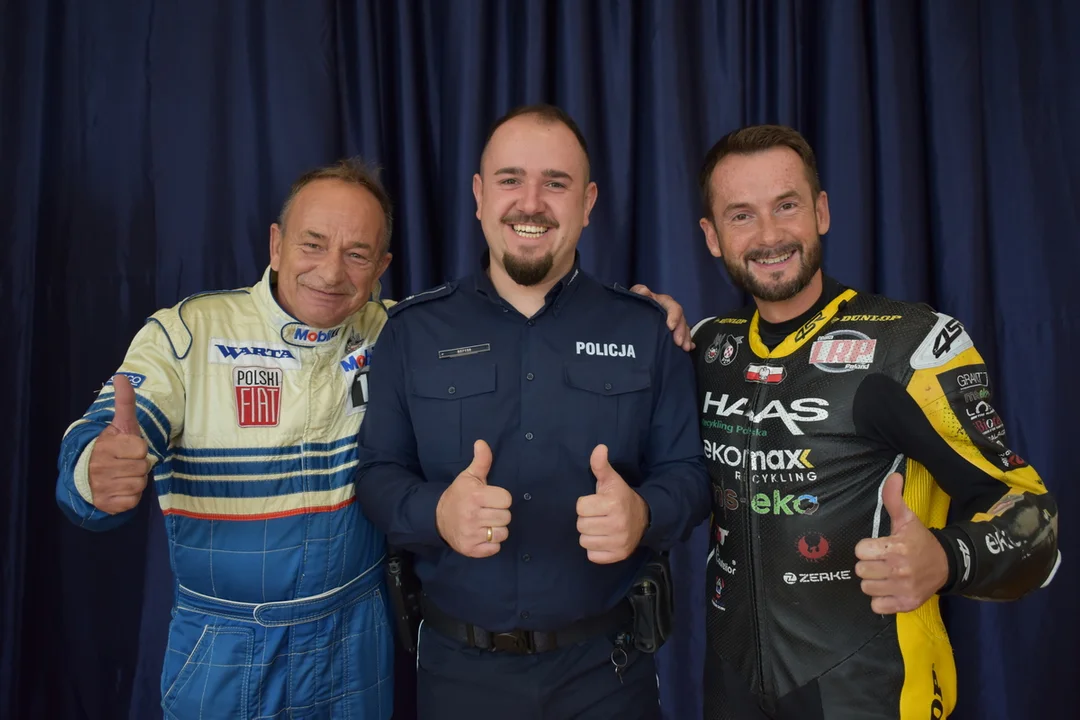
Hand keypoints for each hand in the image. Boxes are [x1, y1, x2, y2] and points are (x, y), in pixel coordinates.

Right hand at [88, 374, 150, 513]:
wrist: (86, 476)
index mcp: (106, 445)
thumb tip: (122, 376)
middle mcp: (101, 466)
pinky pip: (133, 500)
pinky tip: (119, 489)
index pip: (141, 448)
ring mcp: (102, 486)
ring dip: (135, 481)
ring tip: (122, 475)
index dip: (139, 449)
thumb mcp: (120, 424)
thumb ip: (124, 401)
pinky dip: (130, 496)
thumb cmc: (111, 448)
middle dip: (138, 465)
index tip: (127, 448)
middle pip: (143, 467)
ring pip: (140, 484)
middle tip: (125, 463)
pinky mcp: (107, 504)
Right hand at [435, 440, 511, 557]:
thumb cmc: (459, 495)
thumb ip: (481, 461)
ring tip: (486, 523)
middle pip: (506, 517)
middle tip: (488, 511)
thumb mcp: (468, 476)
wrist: (438, 518)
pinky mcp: (470, 549)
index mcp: (475, 496)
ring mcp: (471, 534)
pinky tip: (482, 535)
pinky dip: (491, 544)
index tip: (491, 498)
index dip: (501, 498)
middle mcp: (473, 516)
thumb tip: (481, 442)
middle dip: (499, 514)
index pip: (506, 499)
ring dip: (497, 529)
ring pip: (502, 533)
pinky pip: (494, 548)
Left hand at [576, 445, 648, 563]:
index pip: (580, 507)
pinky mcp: (619, 555)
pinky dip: (596, 549)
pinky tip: (604, 539)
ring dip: (590, 535)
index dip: (585, 504)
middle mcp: (617, 524)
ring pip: (584, 541)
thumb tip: (599, 447)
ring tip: (601, 527)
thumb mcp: (611, 480)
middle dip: (587, 519)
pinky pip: (592, 556)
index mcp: (613, 504)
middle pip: (581, 525)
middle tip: (599, 515)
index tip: (596, 503)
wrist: (645, 518)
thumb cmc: (621, 497)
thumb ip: (601, 465)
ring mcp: (619, 542)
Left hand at [630, 284, 692, 350]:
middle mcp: (670, 311)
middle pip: (681, 319)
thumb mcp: (635, 295)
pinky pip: (683, 335)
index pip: (673, 307)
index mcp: (662, 301)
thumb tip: (644, 292)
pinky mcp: (672, 330)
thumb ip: (638, 292)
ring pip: (683, 328)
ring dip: (686, 338)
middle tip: (678, 343)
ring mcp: (672, 320)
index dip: (674, 316)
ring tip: (685, 348)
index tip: (670, 327)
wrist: (631, 311)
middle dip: (681, 331)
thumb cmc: (635, 302)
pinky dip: (687, 341)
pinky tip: (689, 348)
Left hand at [854, 473, 949, 612]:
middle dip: (868, 564)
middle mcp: (899, 569)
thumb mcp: (907, 519)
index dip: (866, 548)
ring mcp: (902, 589)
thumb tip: (893, 476)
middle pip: (860, 570)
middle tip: (881, 561)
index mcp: (897, 547)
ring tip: (885, 575)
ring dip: (873, 582)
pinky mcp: (905, 604)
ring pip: (866, 588)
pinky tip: (890, 589)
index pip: (860, 550)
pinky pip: (876, 606)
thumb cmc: (920, 541)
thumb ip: (894, 499)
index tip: (878, 546)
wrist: (946, 565)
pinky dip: (880, 600)